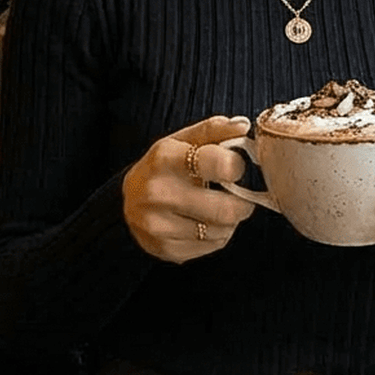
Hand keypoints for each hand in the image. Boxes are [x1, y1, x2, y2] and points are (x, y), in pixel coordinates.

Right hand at [122, 115, 254, 263]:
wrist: (130, 198)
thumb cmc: (164, 166)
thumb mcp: (185, 140)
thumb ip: (216, 130)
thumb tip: (243, 126)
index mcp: (166, 159)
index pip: (222, 165)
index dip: (237, 167)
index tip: (235, 167)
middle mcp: (158, 193)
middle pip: (226, 209)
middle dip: (242, 203)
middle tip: (237, 196)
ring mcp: (159, 225)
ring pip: (222, 231)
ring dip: (229, 221)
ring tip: (216, 208)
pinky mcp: (165, 248)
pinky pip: (212, 247)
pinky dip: (216, 236)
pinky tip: (204, 223)